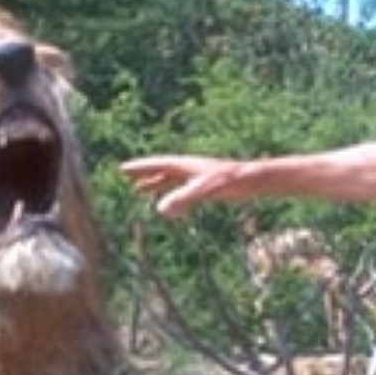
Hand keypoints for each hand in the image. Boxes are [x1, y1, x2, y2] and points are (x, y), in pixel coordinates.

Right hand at [120, 155, 242, 218]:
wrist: (252, 180)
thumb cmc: (229, 182)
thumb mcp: (204, 191)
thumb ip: (183, 199)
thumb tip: (160, 210)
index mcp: (185, 165)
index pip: (157, 165)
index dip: (140, 168)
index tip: (123, 169)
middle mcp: (189, 168)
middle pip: (161, 169)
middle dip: (143, 174)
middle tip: (126, 177)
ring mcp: (197, 177)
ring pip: (170, 179)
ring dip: (155, 184)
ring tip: (139, 190)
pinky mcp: (206, 186)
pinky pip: (182, 189)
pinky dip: (172, 194)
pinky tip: (170, 205)